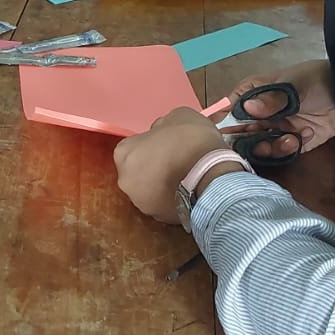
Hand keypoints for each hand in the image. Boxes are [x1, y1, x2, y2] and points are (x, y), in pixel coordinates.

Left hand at [114, 108, 239, 224]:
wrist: (211, 173)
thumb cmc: (191, 140)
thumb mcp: (178, 116)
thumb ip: (163, 125)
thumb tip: (160, 131)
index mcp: (124, 153)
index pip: (133, 146)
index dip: (151, 144)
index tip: (167, 144)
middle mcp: (125, 181)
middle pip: (139, 171)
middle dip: (154, 166)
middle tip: (176, 160)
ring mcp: (141, 203)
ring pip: (151, 191)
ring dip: (164, 184)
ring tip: (186, 176)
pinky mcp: (160, 218)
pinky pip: (165, 205)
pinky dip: (174, 198)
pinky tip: (189, 189)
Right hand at [226, 60, 334, 158]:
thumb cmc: (317, 80)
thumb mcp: (295, 86)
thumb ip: (273, 99)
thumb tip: (248, 108)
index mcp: (252, 95)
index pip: (228, 111)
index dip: (224, 124)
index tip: (227, 135)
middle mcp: (258, 114)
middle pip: (238, 136)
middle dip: (250, 142)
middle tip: (264, 140)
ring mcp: (273, 130)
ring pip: (258, 148)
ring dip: (272, 147)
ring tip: (292, 139)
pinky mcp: (289, 143)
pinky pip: (279, 154)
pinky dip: (289, 149)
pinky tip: (304, 137)